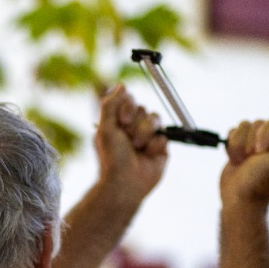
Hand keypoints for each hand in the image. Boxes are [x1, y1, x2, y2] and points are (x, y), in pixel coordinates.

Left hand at [94, 83, 168, 204]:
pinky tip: (147, 156)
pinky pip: (164, 136)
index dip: (128, 107)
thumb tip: (122, 85)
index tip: (122, 121)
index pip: (129, 99)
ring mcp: (148, 138)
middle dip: (136, 124)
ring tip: (138, 148)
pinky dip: (154, 146)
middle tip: (128, 140)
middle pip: (143, 108)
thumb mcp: (105, 127)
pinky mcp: (160, 149)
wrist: (125, 183)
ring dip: (145, 133)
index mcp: (118, 122)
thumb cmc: (112, 158)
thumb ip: (110, 104)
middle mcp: (133, 128)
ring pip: (155, 119)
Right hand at [220, 114, 268, 210]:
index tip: (262, 152)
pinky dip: (232, 146)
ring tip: (243, 162)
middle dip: (252, 140)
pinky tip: (237, 160)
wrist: (237, 198)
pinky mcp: (244, 145)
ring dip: (241, 146)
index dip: (267, 133)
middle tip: (252, 159)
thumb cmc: (260, 182)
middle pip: (262, 122)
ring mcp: (260, 143)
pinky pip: (235, 131)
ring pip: (247, 126)